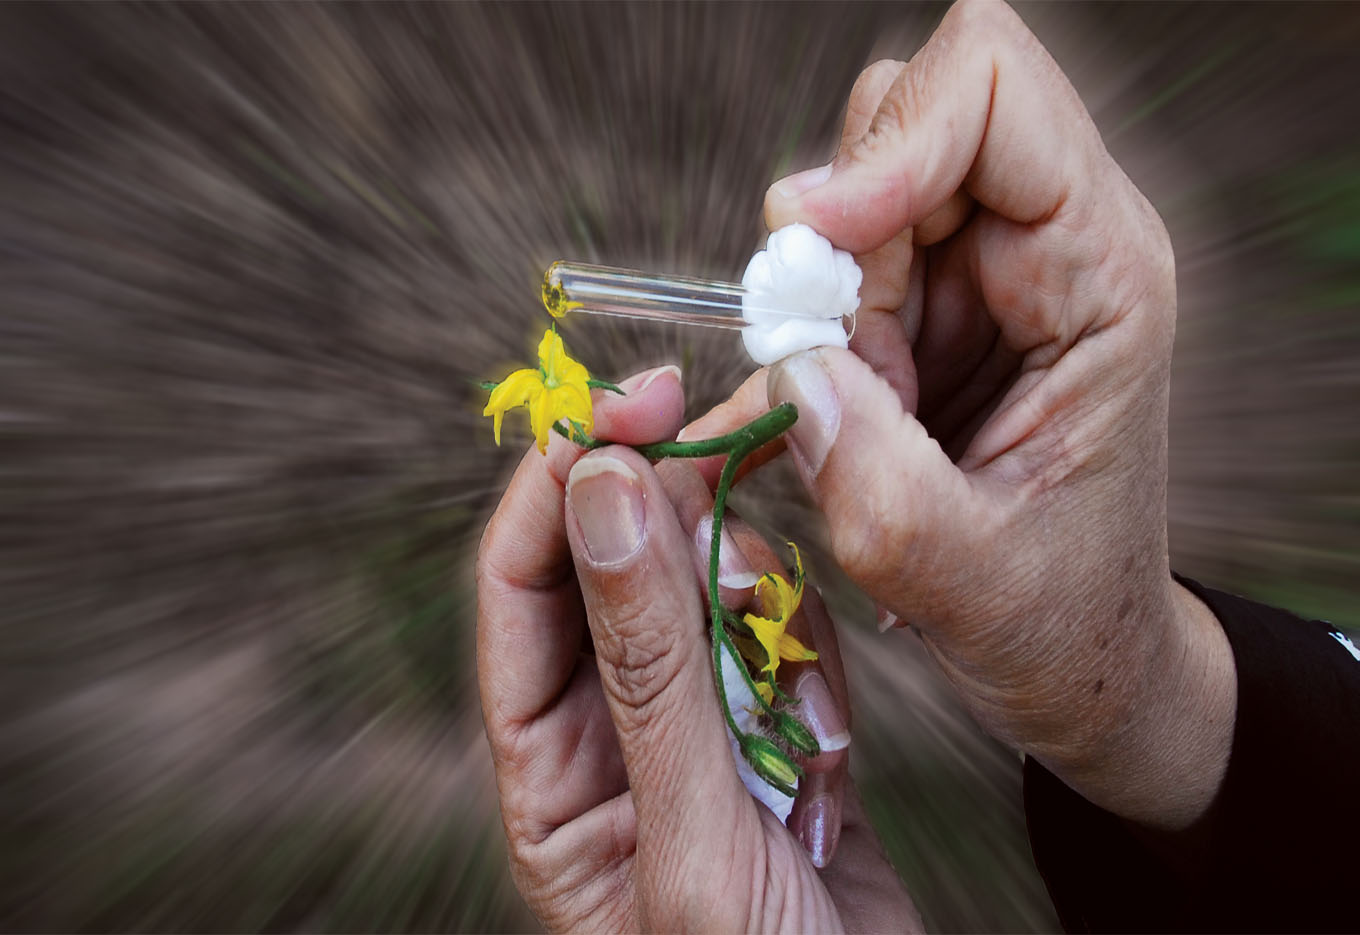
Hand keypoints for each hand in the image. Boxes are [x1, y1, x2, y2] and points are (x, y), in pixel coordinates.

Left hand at [476, 367, 917, 930]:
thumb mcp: (690, 833)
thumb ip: (645, 661)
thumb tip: (602, 493)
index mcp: (547, 769)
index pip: (523, 583)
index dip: (565, 480)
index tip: (628, 404)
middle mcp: (610, 737)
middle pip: (619, 566)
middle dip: (676, 506)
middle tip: (742, 432)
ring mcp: (700, 734)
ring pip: (710, 594)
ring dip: (756, 602)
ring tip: (790, 695)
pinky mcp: (781, 740)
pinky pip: (783, 645)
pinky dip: (809, 654)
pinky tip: (823, 739)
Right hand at [705, 0, 1235, 830]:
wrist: (1076, 655)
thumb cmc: (1060, 616)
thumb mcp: (961, 573)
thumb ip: (867, 471)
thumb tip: (785, 357)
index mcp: (1100, 271)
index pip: (993, 89)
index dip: (889, 142)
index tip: (814, 241)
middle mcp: (1046, 243)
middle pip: (900, 125)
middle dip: (834, 243)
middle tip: (838, 367)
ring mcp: (980, 271)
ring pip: (846, 200)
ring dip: (819, 307)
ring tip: (861, 419)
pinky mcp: (927, 307)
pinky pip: (828, 271)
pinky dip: (805, 341)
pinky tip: (835, 421)